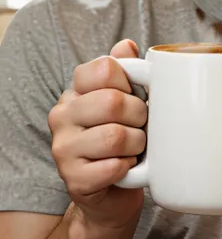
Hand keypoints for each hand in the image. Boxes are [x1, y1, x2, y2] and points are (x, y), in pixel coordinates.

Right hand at [48, 40, 147, 230]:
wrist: (114, 194)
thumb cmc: (124, 140)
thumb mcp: (127, 101)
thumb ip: (126, 71)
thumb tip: (126, 45)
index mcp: (75, 90)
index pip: (104, 67)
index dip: (130, 83)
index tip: (134, 97)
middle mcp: (62, 115)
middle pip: (112, 101)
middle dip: (140, 116)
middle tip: (142, 126)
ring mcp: (63, 148)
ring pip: (115, 136)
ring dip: (137, 144)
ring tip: (136, 148)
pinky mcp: (73, 179)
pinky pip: (113, 167)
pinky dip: (129, 168)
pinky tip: (126, 168)